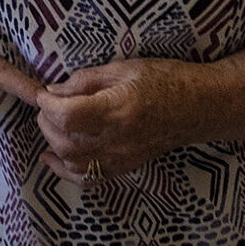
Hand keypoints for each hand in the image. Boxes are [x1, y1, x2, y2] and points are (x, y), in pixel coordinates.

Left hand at [35, 59, 200, 182]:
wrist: (201, 107)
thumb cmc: (166, 79)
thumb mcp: (124, 68)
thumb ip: (86, 80)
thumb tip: (54, 90)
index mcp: (118, 110)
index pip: (68, 116)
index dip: (47, 105)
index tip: (43, 94)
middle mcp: (119, 140)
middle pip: (66, 141)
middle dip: (46, 123)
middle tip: (46, 106)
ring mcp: (123, 158)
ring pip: (73, 162)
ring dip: (53, 144)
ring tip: (51, 125)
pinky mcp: (126, 167)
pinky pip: (89, 178)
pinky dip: (66, 170)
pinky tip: (52, 158)